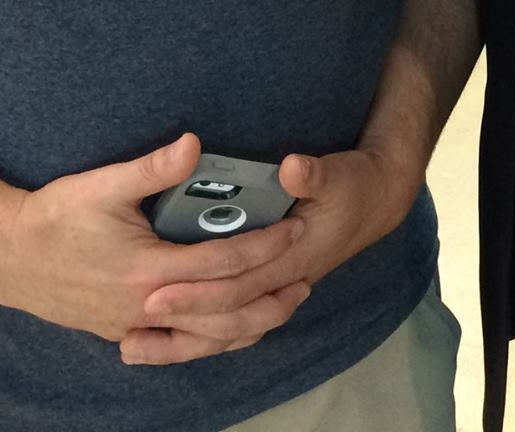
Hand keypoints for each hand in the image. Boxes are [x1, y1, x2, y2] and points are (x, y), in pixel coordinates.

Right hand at [0, 133, 310, 364]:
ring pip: (204, 337)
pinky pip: (180, 343)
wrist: (4, 257)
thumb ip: (152, 168)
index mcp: (148, 269)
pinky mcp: (123, 330)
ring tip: (281, 307)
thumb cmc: (53, 217)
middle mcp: (146, 305)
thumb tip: (194, 143)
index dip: (263, 245)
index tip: (294, 227)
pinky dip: (212, 340)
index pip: (222, 262)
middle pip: (223, 311)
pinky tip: (232, 330)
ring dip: (247, 324)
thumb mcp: (102, 185)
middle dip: (268, 295)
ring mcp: (134, 324)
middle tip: (305, 278)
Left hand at [124, 146, 421, 365]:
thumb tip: (291, 168)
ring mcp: (279, 287)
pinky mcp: (273, 284)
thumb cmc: (355, 186)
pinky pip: (235, 322)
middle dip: (180, 318)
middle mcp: (284, 280)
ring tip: (137, 346)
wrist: (378, 202)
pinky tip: (172, 333)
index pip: (238, 284)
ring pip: (230, 328)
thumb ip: (312, 174)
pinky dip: (204, 334)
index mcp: (295, 257)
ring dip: (186, 338)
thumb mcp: (337, 173)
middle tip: (135, 318)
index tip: (156, 292)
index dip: (197, 291)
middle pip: (227, 313)